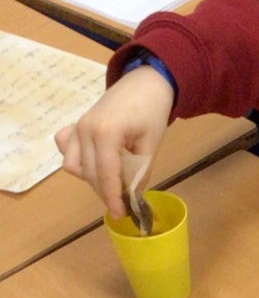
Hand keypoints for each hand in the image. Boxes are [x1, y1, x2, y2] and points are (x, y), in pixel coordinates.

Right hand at [55, 66, 174, 218]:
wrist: (143, 83)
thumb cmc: (152, 110)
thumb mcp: (152, 143)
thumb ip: (140, 171)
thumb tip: (132, 196)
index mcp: (106, 132)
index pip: (105, 174)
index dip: (112, 198)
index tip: (121, 214)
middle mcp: (85, 130)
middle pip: (89, 174)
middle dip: (105, 192)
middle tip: (124, 203)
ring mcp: (77, 127)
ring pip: (73, 166)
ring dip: (91, 179)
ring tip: (113, 183)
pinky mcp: (75, 126)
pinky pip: (67, 151)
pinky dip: (78, 162)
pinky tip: (95, 164)